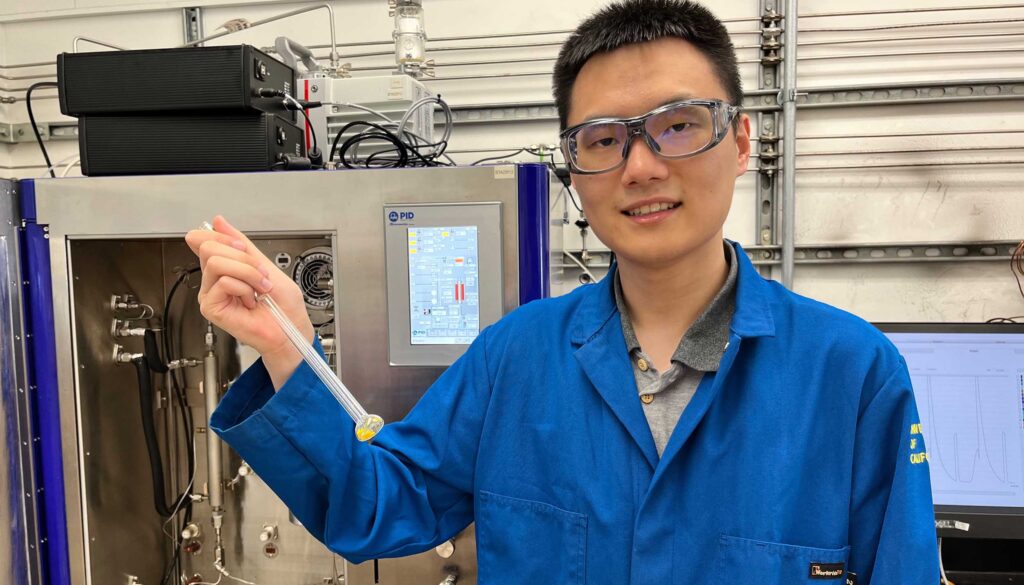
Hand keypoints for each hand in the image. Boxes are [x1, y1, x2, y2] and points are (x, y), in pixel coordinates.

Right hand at [185, 215, 314, 386]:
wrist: (290, 329)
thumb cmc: (283, 305)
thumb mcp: (265, 264)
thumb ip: (242, 243)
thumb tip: (219, 222)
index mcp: (225, 267)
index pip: (205, 239)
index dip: (224, 237)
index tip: (243, 247)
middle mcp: (214, 280)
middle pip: (209, 247)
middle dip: (243, 257)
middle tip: (260, 274)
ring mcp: (211, 293)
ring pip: (216, 262)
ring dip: (247, 272)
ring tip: (259, 289)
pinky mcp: (211, 307)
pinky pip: (223, 282)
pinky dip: (244, 288)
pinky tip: (250, 301)